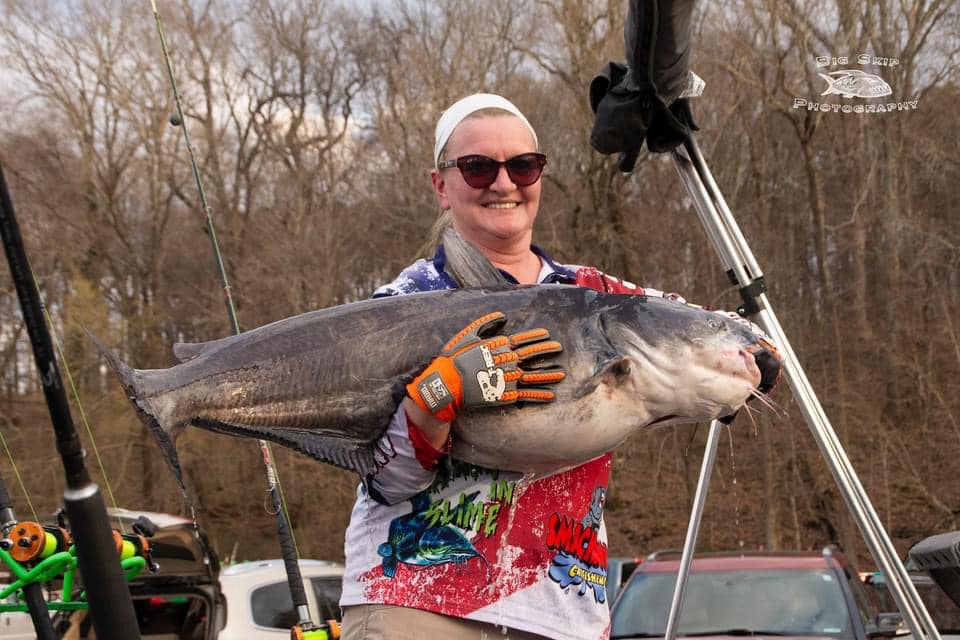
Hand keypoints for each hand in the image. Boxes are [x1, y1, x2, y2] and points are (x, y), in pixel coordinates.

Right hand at [407, 311, 563, 422]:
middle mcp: (507, 360)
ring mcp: (508, 378)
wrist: (447, 383)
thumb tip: (503, 316)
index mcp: (499, 346)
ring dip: (548, 374)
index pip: (523, 339)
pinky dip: (540, 395)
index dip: (536, 336)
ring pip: (534, 375)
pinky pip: (527, 395)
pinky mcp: (505, 395)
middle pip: (532, 354)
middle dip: (547, 350)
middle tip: (559, 348)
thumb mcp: (468, 335)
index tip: (547, 334)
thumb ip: (486, 324)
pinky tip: (550, 395)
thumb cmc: (455, 359)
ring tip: (561, 374)